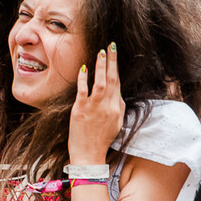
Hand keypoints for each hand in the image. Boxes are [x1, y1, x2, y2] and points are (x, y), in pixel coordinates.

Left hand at [68, 43, 124, 163]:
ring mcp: (94, 108)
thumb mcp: (116, 124)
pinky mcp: (81, 111)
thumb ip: (119, 108)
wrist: (89, 155)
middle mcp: (108, 107)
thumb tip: (118, 94)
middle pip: (112, 79)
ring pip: (101, 82)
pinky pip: (83, 91)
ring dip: (101, 66)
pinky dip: (84, 79)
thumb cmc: (101, 140)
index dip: (116, 68)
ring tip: (101, 51)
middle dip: (112, 61)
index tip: (114, 54)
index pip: (118, 84)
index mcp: (117, 109)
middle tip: (111, 45)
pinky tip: (84, 67)